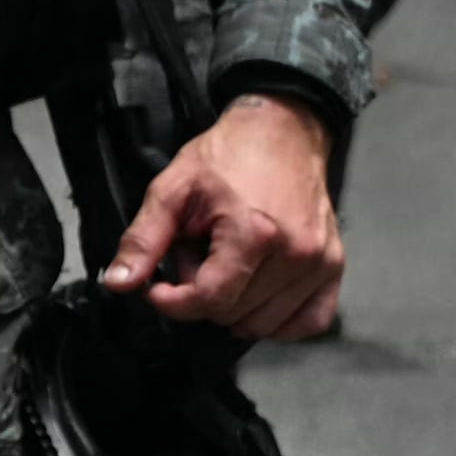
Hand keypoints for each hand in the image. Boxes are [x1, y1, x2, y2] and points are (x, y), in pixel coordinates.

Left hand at [105, 94, 343, 337]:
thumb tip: (120, 283)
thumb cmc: (227, 157)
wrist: (281, 133)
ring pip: (265, 323)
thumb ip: (143, 240)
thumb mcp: (171, 190)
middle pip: (233, 312)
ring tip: (228, 264)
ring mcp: (321, 261)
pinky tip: (257, 297)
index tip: (159, 287)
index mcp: (254, 233)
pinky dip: (280, 321)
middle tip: (198, 257)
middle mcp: (296, 252)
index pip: (209, 300)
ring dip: (237, 305)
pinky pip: (310, 320)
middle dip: (203, 294)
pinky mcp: (334, 265)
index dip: (173, 302)